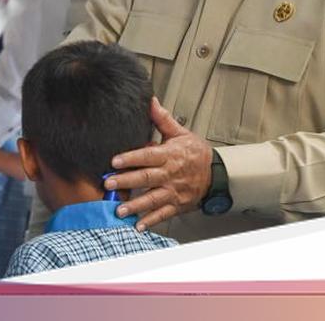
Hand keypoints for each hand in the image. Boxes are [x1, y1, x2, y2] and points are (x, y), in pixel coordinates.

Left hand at [104, 98, 211, 230]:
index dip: (131, 158)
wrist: (216, 174)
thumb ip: (162, 119)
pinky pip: (163, 214)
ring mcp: (173, 191)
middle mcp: (170, 174)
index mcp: (170, 155)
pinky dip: (150, 221)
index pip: (148, 156)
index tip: (115, 161)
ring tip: (119, 210)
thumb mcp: (180, 133)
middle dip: (126, 181)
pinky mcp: (176, 205)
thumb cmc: (195, 153)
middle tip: (108, 183)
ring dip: (135, 205)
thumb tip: (150, 100)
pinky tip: (138, 225)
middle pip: (146, 178)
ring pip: (152, 199)